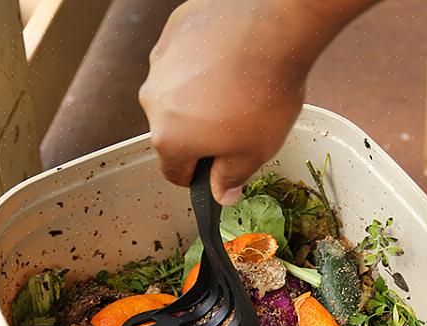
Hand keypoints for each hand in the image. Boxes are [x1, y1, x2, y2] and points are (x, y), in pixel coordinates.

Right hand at [140, 0, 375, 203]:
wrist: (274, 27)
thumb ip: (232, 177)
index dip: (199, 175)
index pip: (174, 171)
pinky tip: (231, 58)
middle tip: (237, 122)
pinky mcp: (174, 32)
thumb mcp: (255, 151)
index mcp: (168, 139)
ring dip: (198, 96)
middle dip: (199, 132)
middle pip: (173, 129)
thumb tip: (222, 195)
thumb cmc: (264, 94)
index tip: (217, 169)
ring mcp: (160, 62)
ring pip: (176, 91)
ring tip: (236, 87)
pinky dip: (201, 62)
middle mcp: (153, 101)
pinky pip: (184, 56)